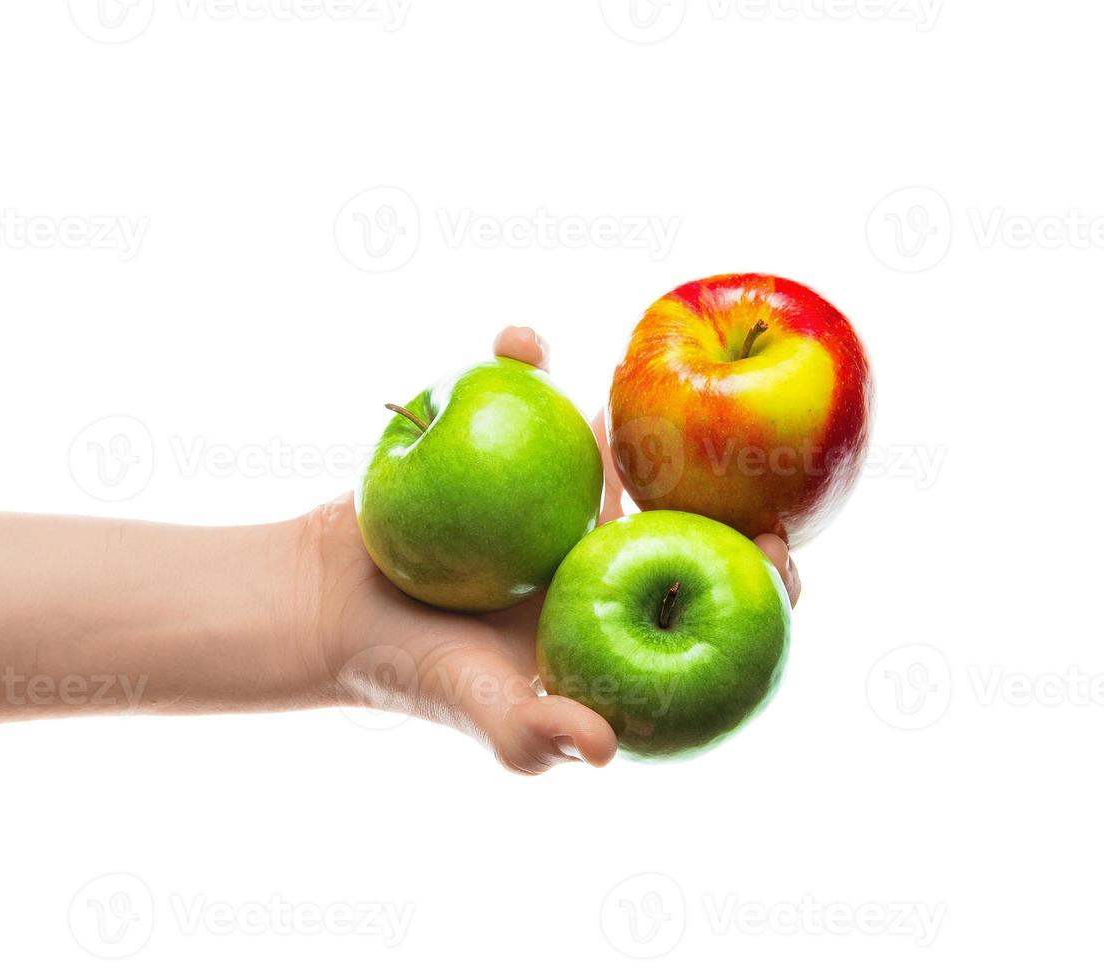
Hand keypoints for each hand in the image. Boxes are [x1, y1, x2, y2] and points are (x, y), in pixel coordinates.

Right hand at [303, 327, 800, 774]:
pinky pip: (519, 403)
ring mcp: (549, 502)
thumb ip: (533, 736)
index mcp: (610, 618)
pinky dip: (517, 366)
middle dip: (723, 486)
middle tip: (743, 452)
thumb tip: (607, 749)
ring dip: (631, 411)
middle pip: (680, 514)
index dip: (757, 585)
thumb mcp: (475, 704)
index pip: (704, 605)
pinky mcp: (497, 458)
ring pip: (609, 446)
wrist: (326, 609)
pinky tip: (520, 344)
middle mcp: (591, 556)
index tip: (777, 554)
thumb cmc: (404, 668)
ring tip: (637, 380)